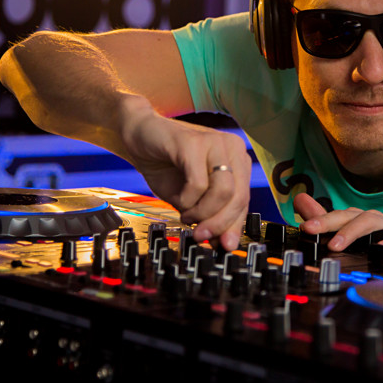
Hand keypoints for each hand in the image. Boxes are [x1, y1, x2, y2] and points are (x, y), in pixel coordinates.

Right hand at [118, 96, 251, 250]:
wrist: (138, 137)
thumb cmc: (165, 166)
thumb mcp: (192, 198)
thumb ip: (211, 214)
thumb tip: (225, 241)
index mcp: (237, 159)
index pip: (244, 199)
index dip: (234, 225)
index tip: (225, 245)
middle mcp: (232, 147)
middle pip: (238, 197)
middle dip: (219, 223)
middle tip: (201, 235)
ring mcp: (214, 142)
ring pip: (223, 192)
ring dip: (202, 212)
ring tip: (186, 214)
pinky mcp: (194, 143)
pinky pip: (198, 184)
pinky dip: (187, 200)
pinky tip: (178, 200)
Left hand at [294, 193, 382, 257]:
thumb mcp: (356, 234)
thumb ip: (327, 220)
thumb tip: (300, 200)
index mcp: (364, 221)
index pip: (340, 216)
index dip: (321, 219)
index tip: (304, 227)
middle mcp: (379, 222)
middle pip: (355, 215)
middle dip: (333, 221)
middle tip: (313, 230)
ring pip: (377, 222)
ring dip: (355, 231)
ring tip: (338, 243)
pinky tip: (382, 249)